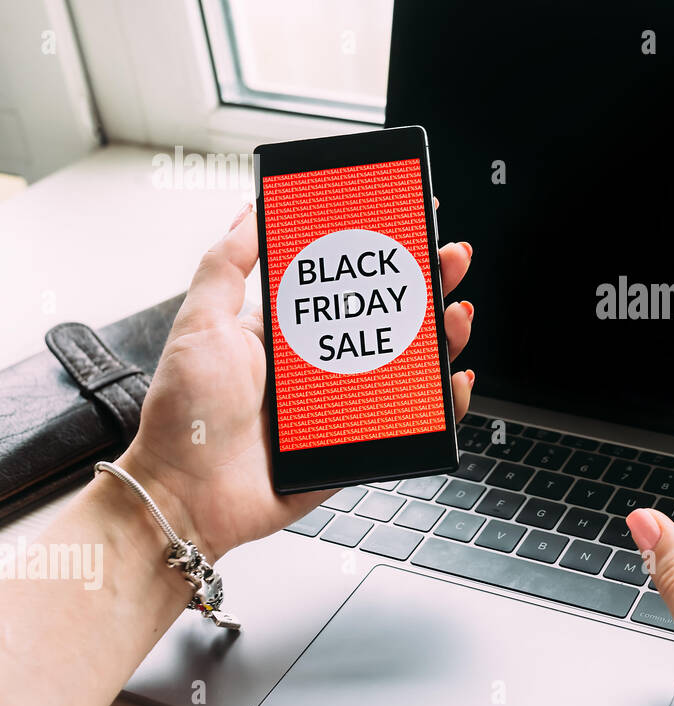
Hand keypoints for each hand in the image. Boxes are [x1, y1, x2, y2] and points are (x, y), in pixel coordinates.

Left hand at [118, 201, 475, 559]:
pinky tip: (454, 381)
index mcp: (290, 333)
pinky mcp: (361, 447)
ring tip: (456, 313)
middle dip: (430, 284)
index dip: (384, 254)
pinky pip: (414, 423)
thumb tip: (253, 208)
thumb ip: (226, 265)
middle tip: (452, 258)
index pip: (350, 283)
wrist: (185, 497)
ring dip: (445, 336)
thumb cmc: (184, 415)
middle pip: (392, 318)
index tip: (411, 219)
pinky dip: (445, 404)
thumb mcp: (200, 323)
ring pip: (413, 366)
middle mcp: (323, 367)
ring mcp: (346, 407)